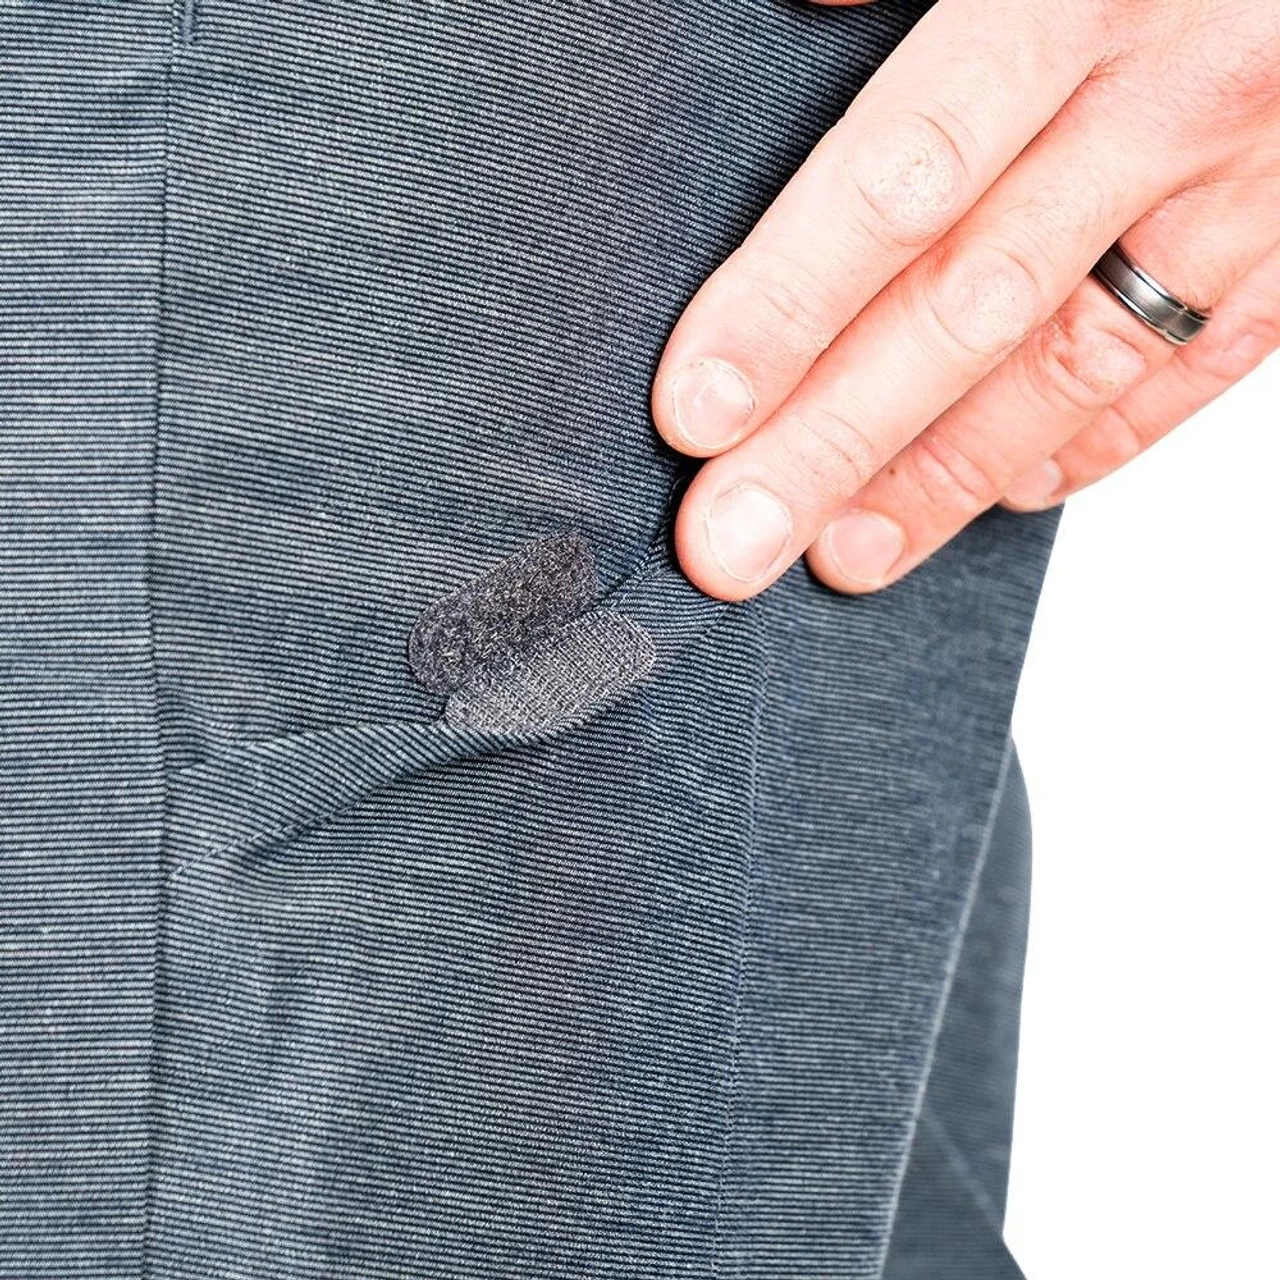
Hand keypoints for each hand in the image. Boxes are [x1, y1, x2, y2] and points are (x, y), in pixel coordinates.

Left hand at [652, 0, 1279, 599]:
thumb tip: (801, 6)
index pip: (898, 184)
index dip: (786, 309)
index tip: (697, 413)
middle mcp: (1171, 98)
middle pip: (963, 312)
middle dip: (831, 443)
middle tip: (730, 542)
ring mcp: (1254, 183)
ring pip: (1069, 371)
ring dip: (940, 480)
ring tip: (838, 553)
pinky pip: (1187, 373)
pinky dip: (1086, 444)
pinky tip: (1002, 494)